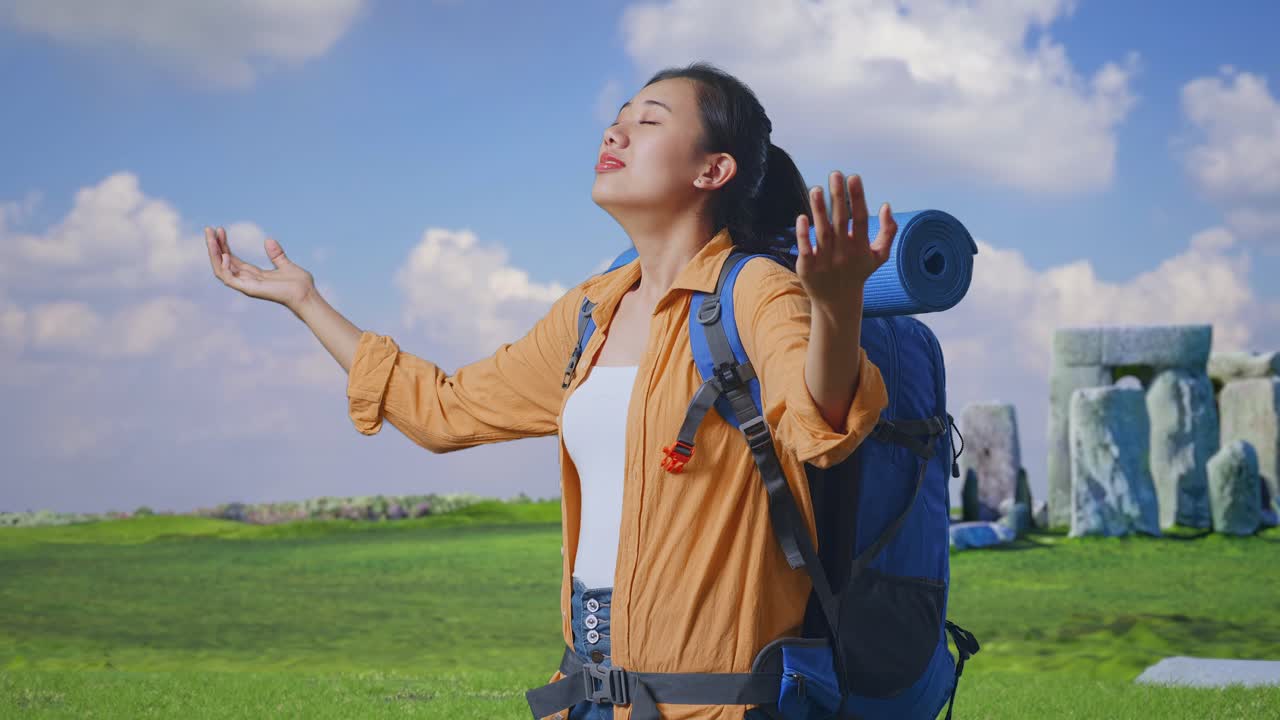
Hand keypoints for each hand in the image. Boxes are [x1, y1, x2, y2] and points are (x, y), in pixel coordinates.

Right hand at [205, 226, 315, 310]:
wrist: (306, 295)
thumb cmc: (300, 284)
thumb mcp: (286, 265)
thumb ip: (276, 254)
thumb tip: (269, 240)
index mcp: (254, 275)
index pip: (232, 259)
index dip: (224, 245)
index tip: (220, 230)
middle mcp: (247, 281)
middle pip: (223, 262)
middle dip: (214, 246)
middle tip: (208, 229)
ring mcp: (247, 286)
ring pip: (221, 269)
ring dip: (214, 253)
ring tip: (211, 237)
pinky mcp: (249, 290)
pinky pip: (229, 279)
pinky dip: (224, 267)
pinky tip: (225, 254)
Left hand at [794, 171, 895, 311]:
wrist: (837, 302)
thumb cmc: (858, 272)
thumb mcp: (878, 256)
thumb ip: (888, 231)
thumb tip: (886, 205)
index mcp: (861, 248)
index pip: (861, 219)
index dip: (858, 198)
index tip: (854, 177)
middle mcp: (843, 253)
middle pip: (840, 221)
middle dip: (838, 197)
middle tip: (835, 174)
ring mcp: (825, 260)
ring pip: (822, 232)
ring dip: (819, 210)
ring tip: (816, 188)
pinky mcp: (808, 267)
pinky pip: (805, 248)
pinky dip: (803, 234)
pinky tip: (802, 217)